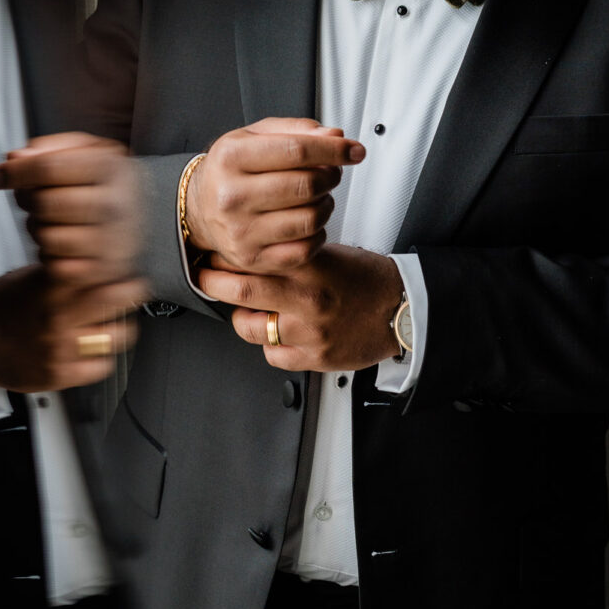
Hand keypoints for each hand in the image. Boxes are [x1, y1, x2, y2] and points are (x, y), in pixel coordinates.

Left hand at [0, 132, 141, 286]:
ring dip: (39, 230)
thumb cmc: (104, 186)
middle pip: (44, 202)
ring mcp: (112, 241)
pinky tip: (62, 243)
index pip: (49, 168)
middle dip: (28, 200)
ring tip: (53, 221)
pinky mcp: (103, 270)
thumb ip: (48, 149)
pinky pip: (55, 266)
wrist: (141, 223)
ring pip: (47, 236)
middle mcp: (116, 203)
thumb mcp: (86, 152)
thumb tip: (14, 157)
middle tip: (32, 198)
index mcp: (112, 167)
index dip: (16, 171)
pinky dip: (50, 256)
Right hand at [0, 265, 142, 390]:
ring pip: (113, 338)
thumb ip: (62, 274)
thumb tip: (94, 266)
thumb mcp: (29, 278)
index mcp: (52, 290)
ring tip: (113, 324)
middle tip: (129, 294)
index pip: (102, 277)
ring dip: (118, 329)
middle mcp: (59, 319)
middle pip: (114, 304)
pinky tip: (93, 349)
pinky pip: (99, 367)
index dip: (122, 276)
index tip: (130, 276)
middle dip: (127, 296)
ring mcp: (61, 349)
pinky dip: (101, 357)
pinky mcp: (59, 375)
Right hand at [184, 118, 364, 270]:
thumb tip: (336, 136)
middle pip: (307, 185)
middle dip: (331, 176)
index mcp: (231, 158)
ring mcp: (240, 231)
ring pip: (310, 219)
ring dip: (326, 205)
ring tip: (318, 197)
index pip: (297, 150)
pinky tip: (308, 221)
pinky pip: (305, 249)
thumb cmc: (231, 170)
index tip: (354, 150)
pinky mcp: (252, 259)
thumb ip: (295, 131)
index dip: (334, 150)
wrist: (198, 209)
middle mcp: (231, 196)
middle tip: (332, 173)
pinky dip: (317, 234)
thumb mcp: (254, 137)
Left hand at [198, 244, 403, 371]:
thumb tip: (254, 252)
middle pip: (242, 290)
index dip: (227, 254)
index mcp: (310, 266)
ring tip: (250, 309)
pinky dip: (269, 345)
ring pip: (250, 327)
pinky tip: (277, 334)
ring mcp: (309, 330)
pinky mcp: (315, 356)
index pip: (254, 256)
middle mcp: (306, 298)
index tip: (215, 252)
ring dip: (242, 317)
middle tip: (206, 277)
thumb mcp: (330, 253)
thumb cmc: (368, 279)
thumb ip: (292, 255)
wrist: (402, 309)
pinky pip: (273, 356)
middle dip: (214, 282)